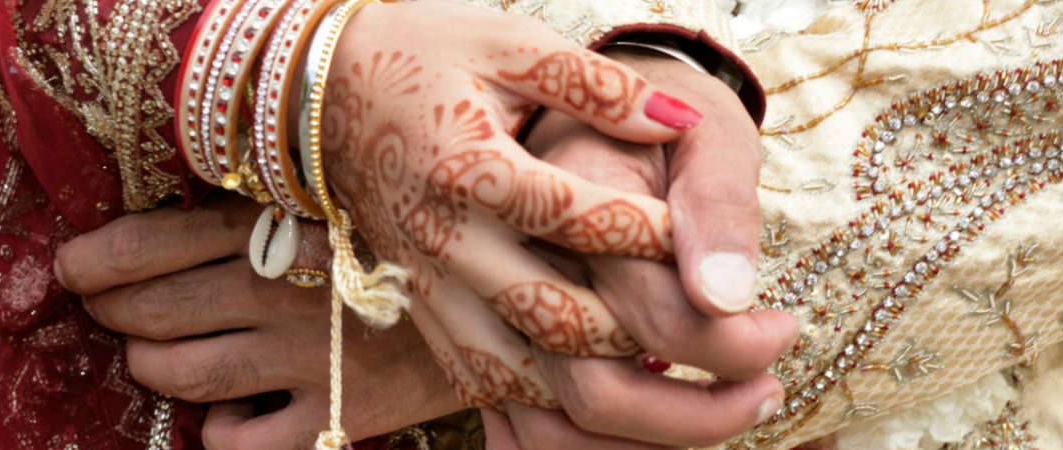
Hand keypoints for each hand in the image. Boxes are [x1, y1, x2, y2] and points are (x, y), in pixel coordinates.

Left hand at [54, 194, 463, 448]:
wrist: (503, 290)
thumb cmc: (397, 244)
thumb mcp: (329, 205)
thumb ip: (256, 216)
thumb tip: (158, 236)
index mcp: (277, 223)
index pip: (153, 243)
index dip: (97, 260)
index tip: (74, 266)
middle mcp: (281, 287)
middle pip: (149, 310)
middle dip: (111, 311)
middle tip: (107, 309)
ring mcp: (304, 356)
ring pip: (177, 372)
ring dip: (149, 364)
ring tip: (154, 355)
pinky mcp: (334, 414)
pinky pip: (235, 442)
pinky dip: (218, 431)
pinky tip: (231, 411)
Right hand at [319, 0, 699, 411]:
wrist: (315, 93)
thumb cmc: (418, 54)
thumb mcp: (507, 41)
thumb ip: (596, 83)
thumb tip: (680, 120)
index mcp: (468, 168)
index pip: (583, 221)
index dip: (661, 235)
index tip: (717, 241)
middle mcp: (444, 243)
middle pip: (560, 321)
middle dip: (659, 339)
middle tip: (747, 339)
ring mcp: (427, 288)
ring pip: (523, 377)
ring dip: (613, 395)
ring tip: (698, 389)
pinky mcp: (419, 313)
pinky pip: (485, 389)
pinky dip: (552, 407)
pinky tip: (614, 398)